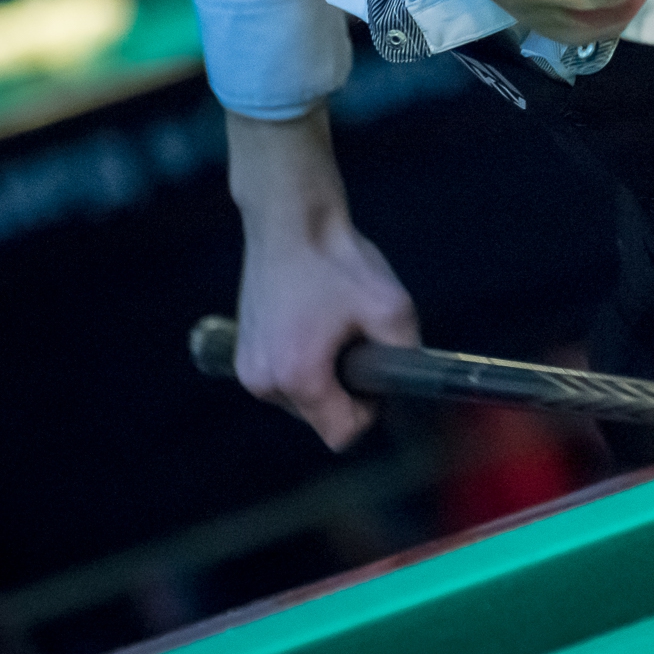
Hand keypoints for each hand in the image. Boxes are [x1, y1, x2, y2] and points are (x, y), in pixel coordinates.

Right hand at [227, 108, 418, 449]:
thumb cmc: (337, 260)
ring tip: (333, 326)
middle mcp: (263, 382)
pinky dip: (303, 361)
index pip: (342, 434)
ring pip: (302, 400)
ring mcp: (247, 367)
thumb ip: (408, 355)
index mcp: (297, 378)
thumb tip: (411, 384)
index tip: (378, 374)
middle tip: (359, 340)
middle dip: (347, 390)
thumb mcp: (392, 308)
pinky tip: (313, 323)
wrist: (291, 219)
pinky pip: (283, 377)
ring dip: (325, 376)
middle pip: (321, 418)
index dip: (370, 412)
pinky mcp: (241, 350)